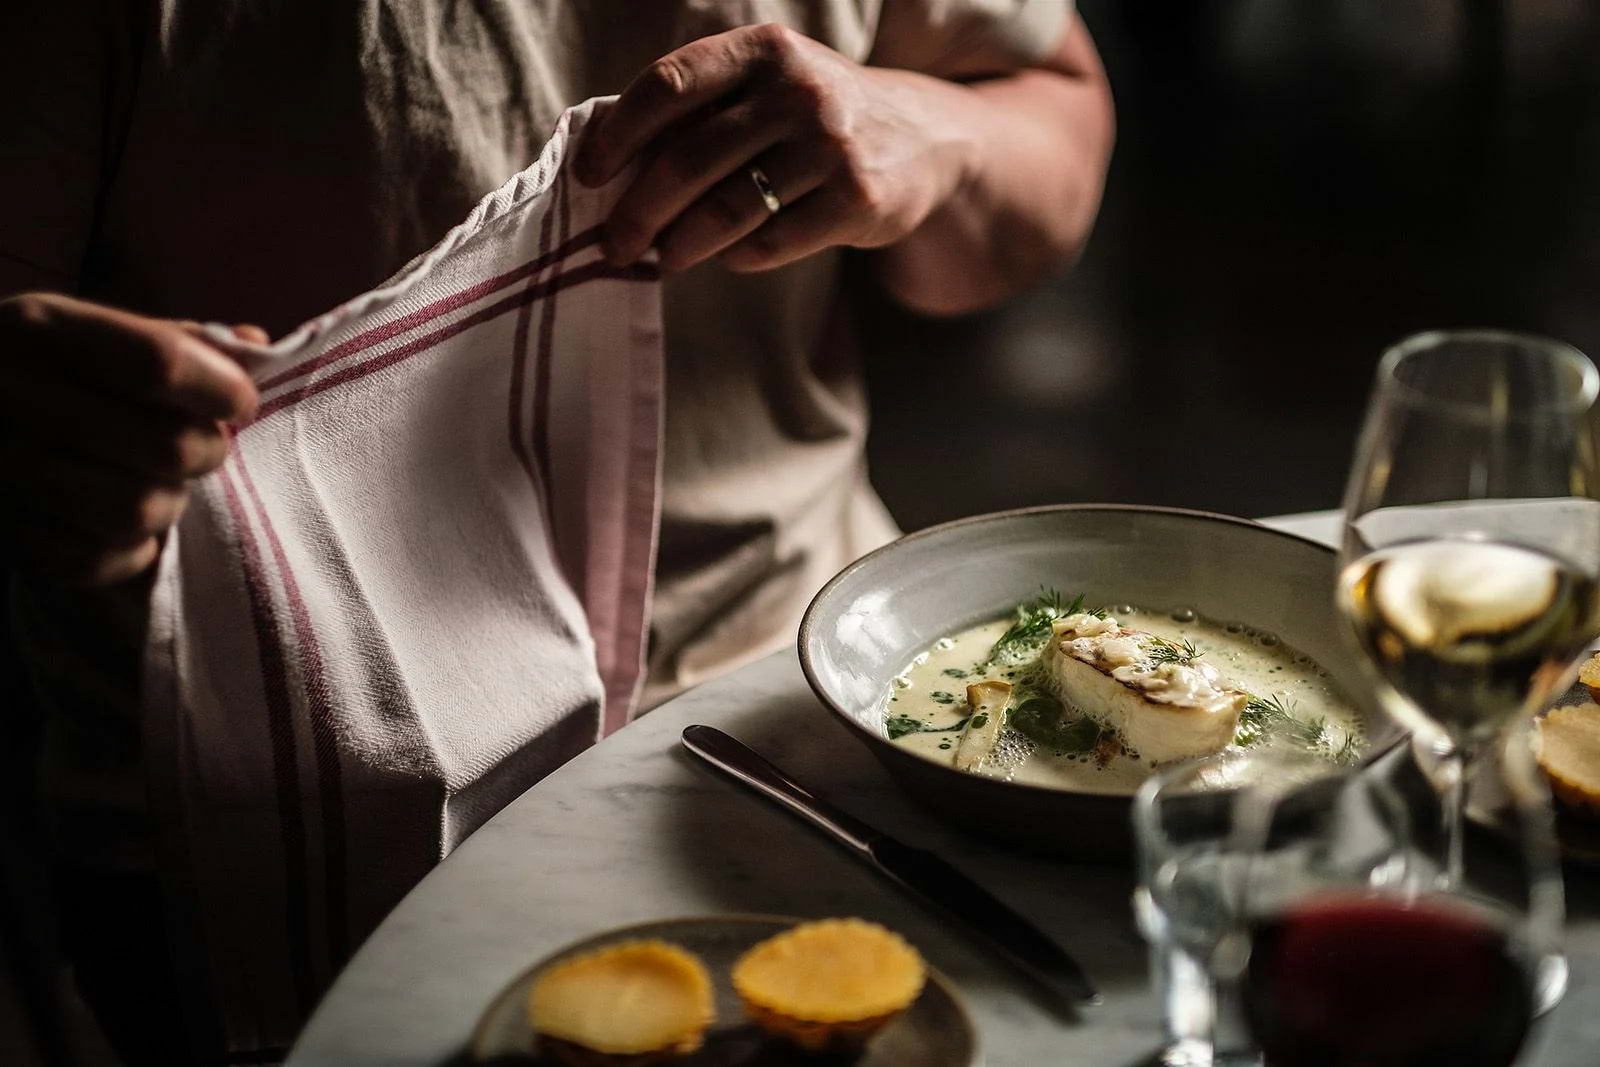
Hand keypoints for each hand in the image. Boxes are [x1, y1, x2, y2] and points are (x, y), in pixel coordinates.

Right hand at [0, 293, 260, 584]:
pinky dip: (127, 550)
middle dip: (207, 452)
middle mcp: (10, 396)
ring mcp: (2, 472)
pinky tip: (118, 526)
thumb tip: (254, 344)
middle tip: (202, 448)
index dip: (222, 389)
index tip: (239, 402)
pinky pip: (99, 561)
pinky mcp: (6, 536)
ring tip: (158, 486)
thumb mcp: (90, 333)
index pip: (161, 362)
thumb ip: (175, 339)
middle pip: (167, 446)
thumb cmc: (42, 371)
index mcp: (41, 329)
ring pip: (139, 511)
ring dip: (169, 504)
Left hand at [576, 23, 974, 273]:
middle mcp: (800, 89)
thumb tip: (605, 165)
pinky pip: (770, 242)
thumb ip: (698, 110)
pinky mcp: (856, 199)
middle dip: (640, 210)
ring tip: (659, 259)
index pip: (669, 85)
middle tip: (615, 243)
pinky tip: (728, 254)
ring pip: (727, 210)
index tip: (588, 175)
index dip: (618, 135)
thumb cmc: (812, 118)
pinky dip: (737, 256)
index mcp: (764, 49)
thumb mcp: (765, 86)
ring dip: (680, 244)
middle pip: (689, 159)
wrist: (923, 140)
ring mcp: (832, 145)